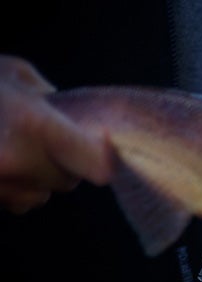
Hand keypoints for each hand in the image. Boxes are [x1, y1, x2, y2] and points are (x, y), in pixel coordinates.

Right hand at [0, 55, 112, 213]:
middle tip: (45, 138)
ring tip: (12, 146)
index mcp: (34, 127)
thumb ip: (51, 99)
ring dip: (37, 177)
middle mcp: (18, 163)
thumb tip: (78, 122)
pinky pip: (15, 201)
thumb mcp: (12, 73)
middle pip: (67, 181)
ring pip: (41, 195)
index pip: (97, 165)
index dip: (103, 159)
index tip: (102, 149)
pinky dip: (14, 186)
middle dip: (64, 162)